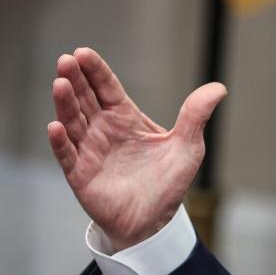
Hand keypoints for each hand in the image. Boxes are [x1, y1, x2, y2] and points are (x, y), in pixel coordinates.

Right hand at [47, 47, 226, 250]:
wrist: (155, 221)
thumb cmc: (169, 183)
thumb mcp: (188, 147)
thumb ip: (196, 116)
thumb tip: (219, 88)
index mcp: (126, 118)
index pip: (107, 88)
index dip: (95, 71)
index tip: (83, 53)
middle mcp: (103, 130)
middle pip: (85, 99)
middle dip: (75, 79)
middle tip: (66, 61)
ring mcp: (89, 151)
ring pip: (72, 122)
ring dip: (65, 104)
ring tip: (60, 84)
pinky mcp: (80, 175)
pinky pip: (67, 155)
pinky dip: (61, 142)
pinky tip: (56, 127)